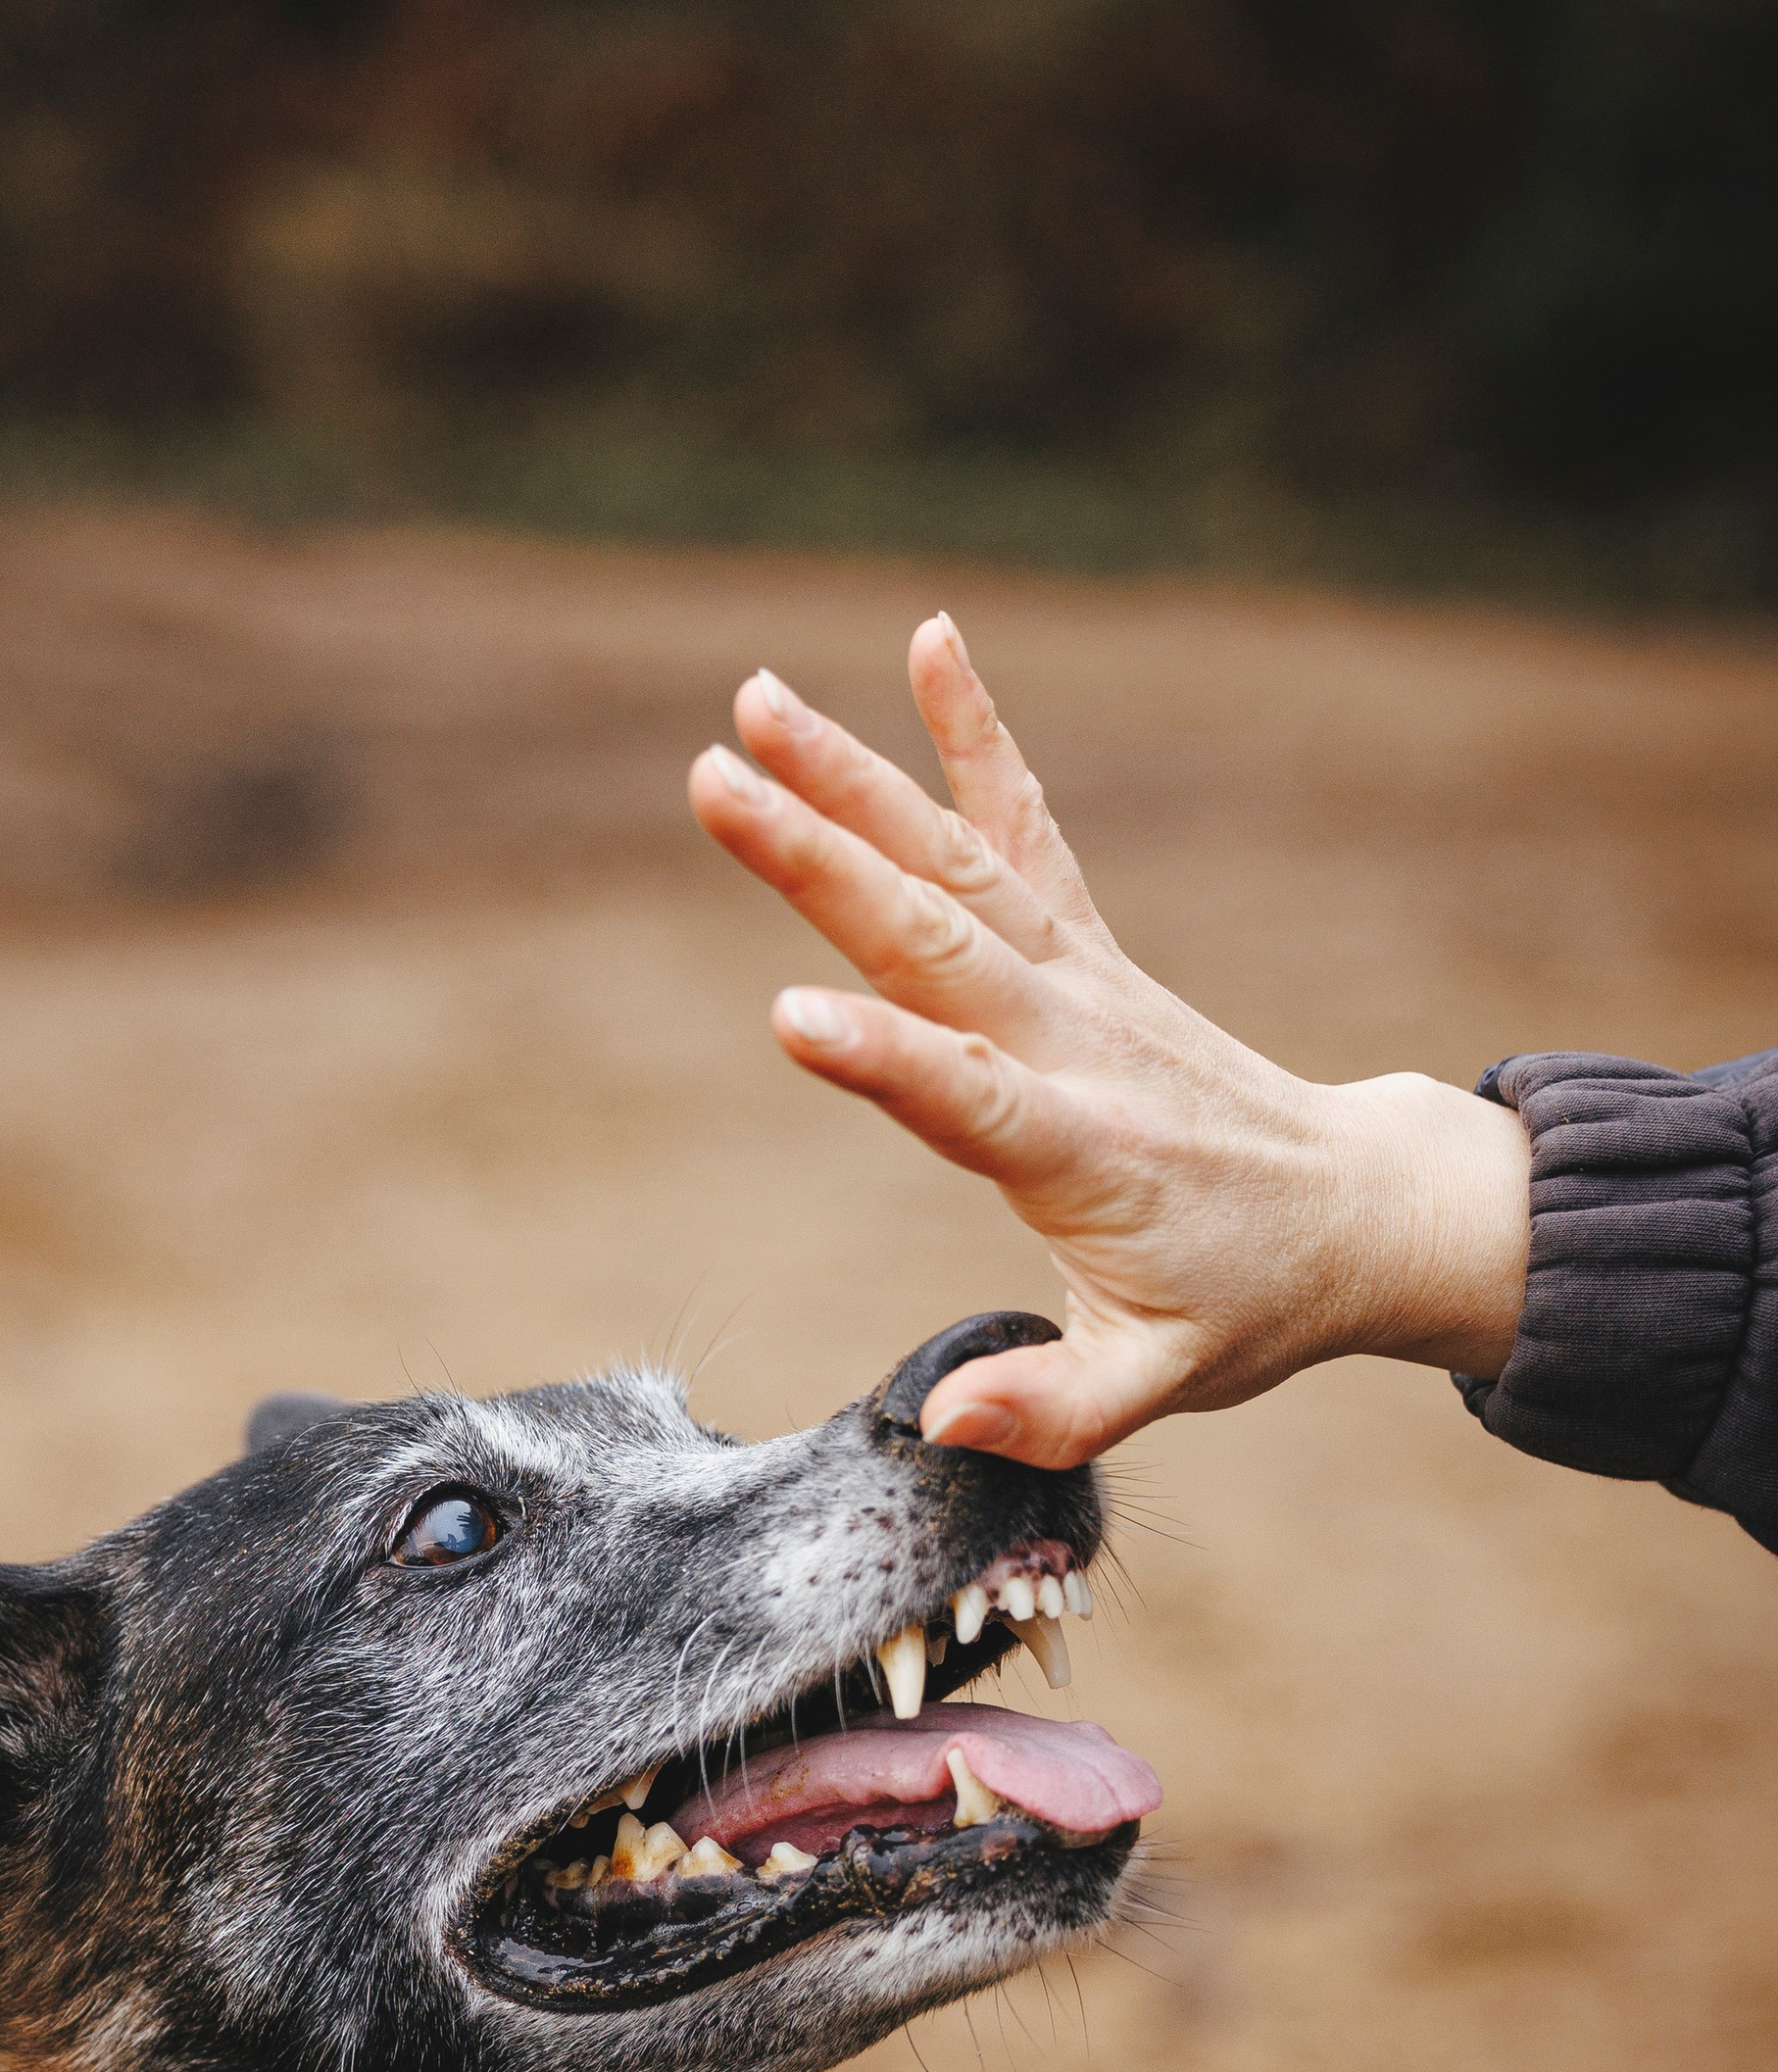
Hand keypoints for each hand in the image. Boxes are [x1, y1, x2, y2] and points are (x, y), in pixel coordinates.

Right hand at [688, 617, 1530, 1466]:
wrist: (1359, 1207)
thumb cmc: (1247, 1305)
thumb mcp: (1162, 1385)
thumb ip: (1054, 1408)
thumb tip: (947, 1427)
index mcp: (1085, 1157)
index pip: (973, 1101)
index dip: (887, 1062)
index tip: (792, 1017)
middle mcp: (1077, 1046)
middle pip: (936, 941)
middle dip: (820, 863)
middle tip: (713, 783)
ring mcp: (1083, 984)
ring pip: (958, 865)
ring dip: (857, 781)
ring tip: (756, 704)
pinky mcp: (1087, 950)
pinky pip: (1025, 829)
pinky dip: (977, 738)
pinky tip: (931, 643)